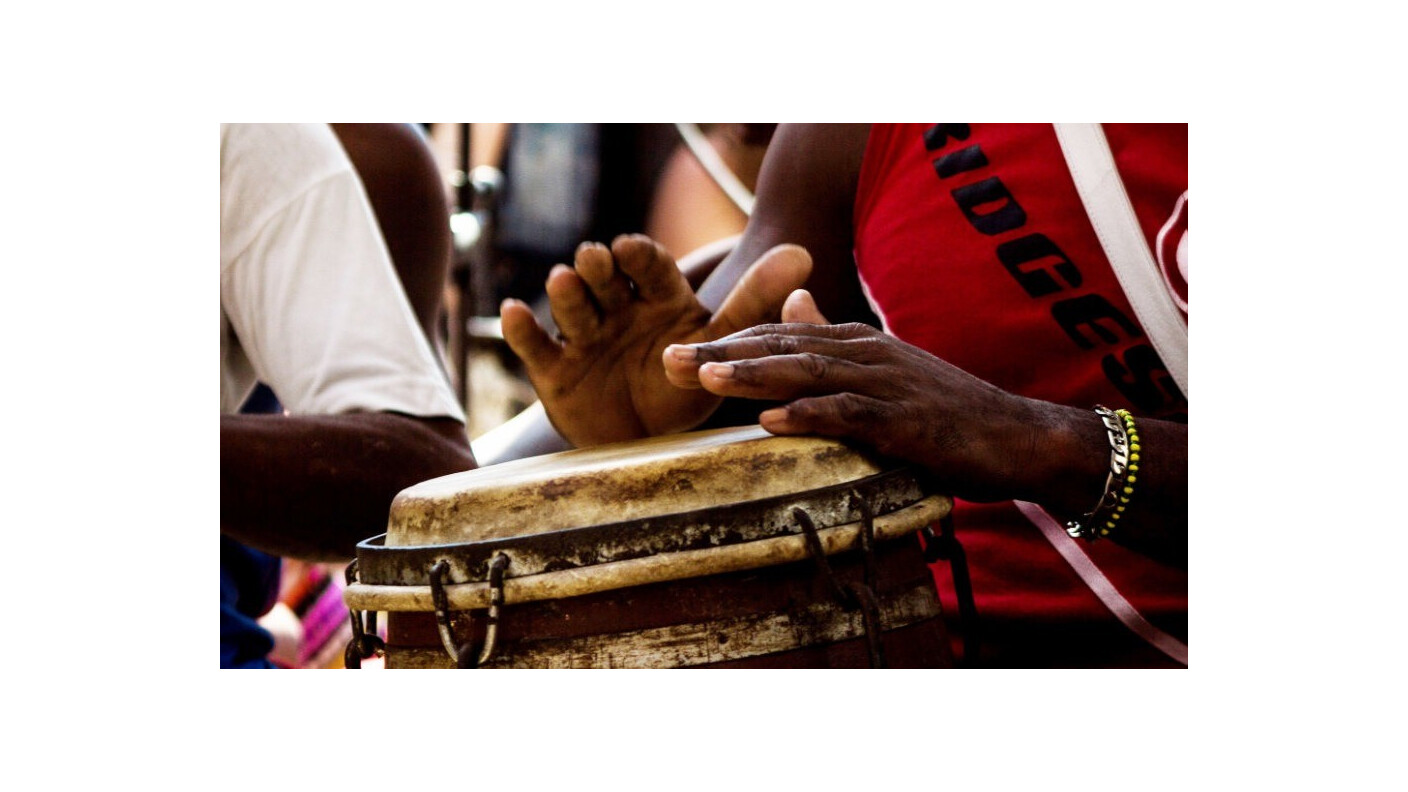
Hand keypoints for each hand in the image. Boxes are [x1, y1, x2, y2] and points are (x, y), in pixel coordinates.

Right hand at [502, 235, 811, 446]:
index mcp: (658, 298)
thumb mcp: (721, 345)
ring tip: (562, 281)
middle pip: (604, 279)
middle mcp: (617, 309)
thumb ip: (754, 300)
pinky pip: (535, 347)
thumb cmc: (687, 387)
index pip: (649, 266)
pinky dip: (522, 329)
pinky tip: (511, 313)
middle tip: (596, 259)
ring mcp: (583, 337)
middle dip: (598, 268)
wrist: (650, 447)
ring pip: (571, 306)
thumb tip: (802, 251)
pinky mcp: (554, 370)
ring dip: (565, 292)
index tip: (631, 249)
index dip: (638, 257)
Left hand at [662, 290, 1062, 502]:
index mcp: (859, 342)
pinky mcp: (907, 423)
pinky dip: (811, 417)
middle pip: (784, 349)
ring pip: (811, 375)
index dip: (728, 342)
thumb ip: (835, 339)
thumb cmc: (947, 412)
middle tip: (670, 360)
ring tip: (706, 379)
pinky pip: (851, 416)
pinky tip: (772, 422)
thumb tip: (792, 302)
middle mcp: (869, 354)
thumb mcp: (885, 371)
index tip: (679, 350)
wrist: (1018, 437)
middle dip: (724, 353)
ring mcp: (888, 386)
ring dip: (755, 376)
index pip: (781, 336)